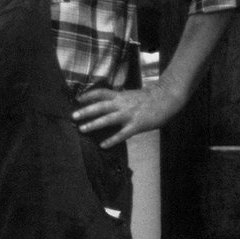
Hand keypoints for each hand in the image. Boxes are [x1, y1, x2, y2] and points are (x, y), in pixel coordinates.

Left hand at [72, 84, 186, 148]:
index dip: (89, 95)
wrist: (166, 98)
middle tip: (73, 116)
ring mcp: (129, 114)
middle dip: (86, 111)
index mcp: (121, 95)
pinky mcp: (136, 125)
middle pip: (100, 106)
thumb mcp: (132, 95)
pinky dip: (112, 139)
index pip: (101, 92)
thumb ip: (120, 99)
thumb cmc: (150, 98)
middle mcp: (122, 103)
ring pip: (108, 119)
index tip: (78, 99)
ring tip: (82, 129)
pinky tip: (103, 145)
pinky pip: (122, 134)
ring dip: (94, 124)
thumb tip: (109, 102)